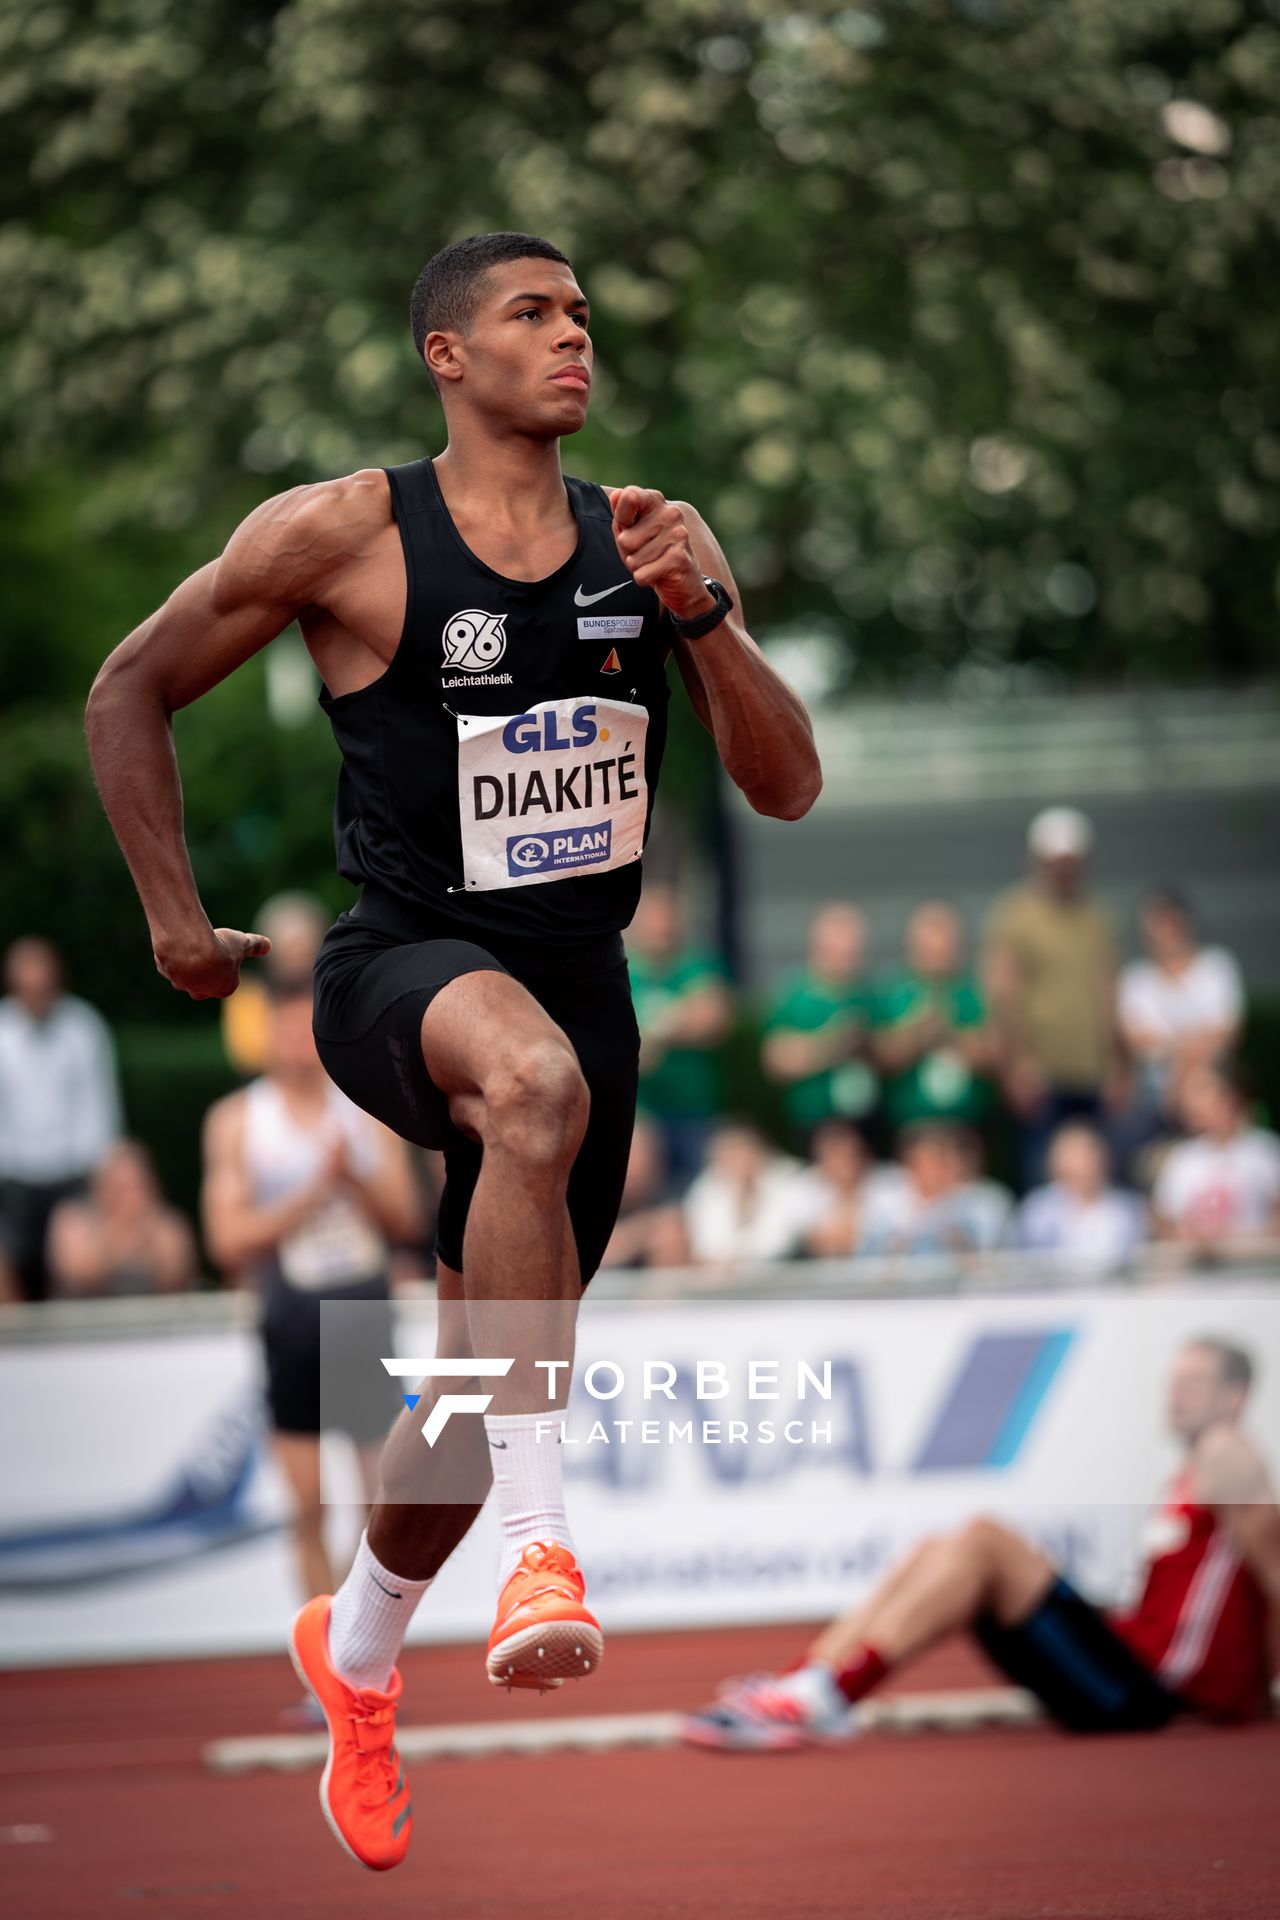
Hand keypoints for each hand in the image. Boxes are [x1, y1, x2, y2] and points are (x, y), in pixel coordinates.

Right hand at [153, 924, 271, 999]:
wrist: (189, 946)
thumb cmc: (219, 947)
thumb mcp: (242, 943)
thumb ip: (255, 945)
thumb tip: (268, 945)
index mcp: (224, 988)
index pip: (228, 981)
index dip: (228, 967)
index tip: (227, 954)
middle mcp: (203, 991)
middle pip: (204, 984)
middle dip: (206, 972)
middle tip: (208, 953)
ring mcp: (182, 983)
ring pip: (185, 976)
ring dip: (188, 964)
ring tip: (192, 944)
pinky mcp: (166, 972)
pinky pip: (170, 965)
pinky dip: (174, 956)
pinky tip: (178, 942)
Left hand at [607, 487, 714, 620]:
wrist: (683, 582)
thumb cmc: (651, 553)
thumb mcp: (630, 531)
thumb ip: (621, 513)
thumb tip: (615, 494)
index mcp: (656, 501)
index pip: (630, 497)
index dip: (622, 518)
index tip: (630, 526)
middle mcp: (671, 513)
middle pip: (625, 539)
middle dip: (629, 552)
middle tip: (645, 553)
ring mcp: (678, 535)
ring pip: (633, 560)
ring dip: (638, 567)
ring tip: (653, 563)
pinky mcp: (679, 558)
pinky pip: (642, 574)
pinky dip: (645, 579)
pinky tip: (659, 574)